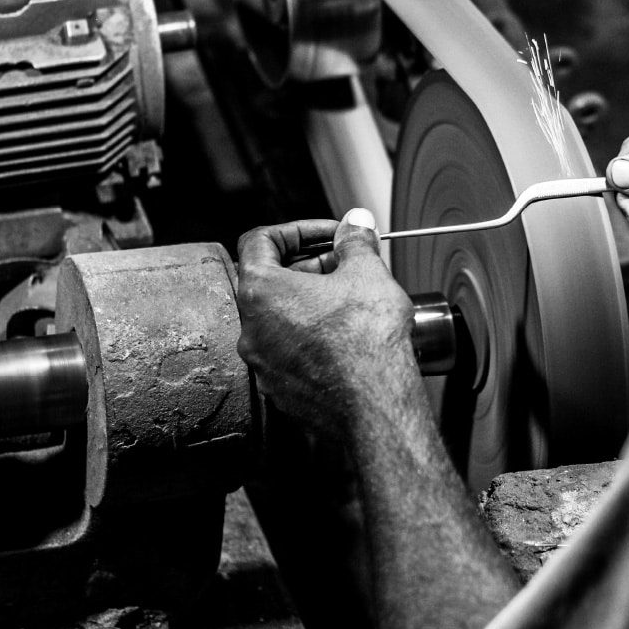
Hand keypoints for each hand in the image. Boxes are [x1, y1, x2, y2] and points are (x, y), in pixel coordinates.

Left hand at [236, 209, 417, 441]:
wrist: (376, 404)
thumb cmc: (367, 342)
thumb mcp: (368, 272)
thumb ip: (355, 241)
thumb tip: (354, 224)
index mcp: (261, 292)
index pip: (260, 240)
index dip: (297, 229)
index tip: (327, 234)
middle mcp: (252, 329)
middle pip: (271, 281)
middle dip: (311, 266)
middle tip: (346, 265)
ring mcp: (263, 364)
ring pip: (281, 320)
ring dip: (311, 303)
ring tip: (351, 301)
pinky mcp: (281, 390)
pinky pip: (291, 353)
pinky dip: (313, 337)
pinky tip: (347, 337)